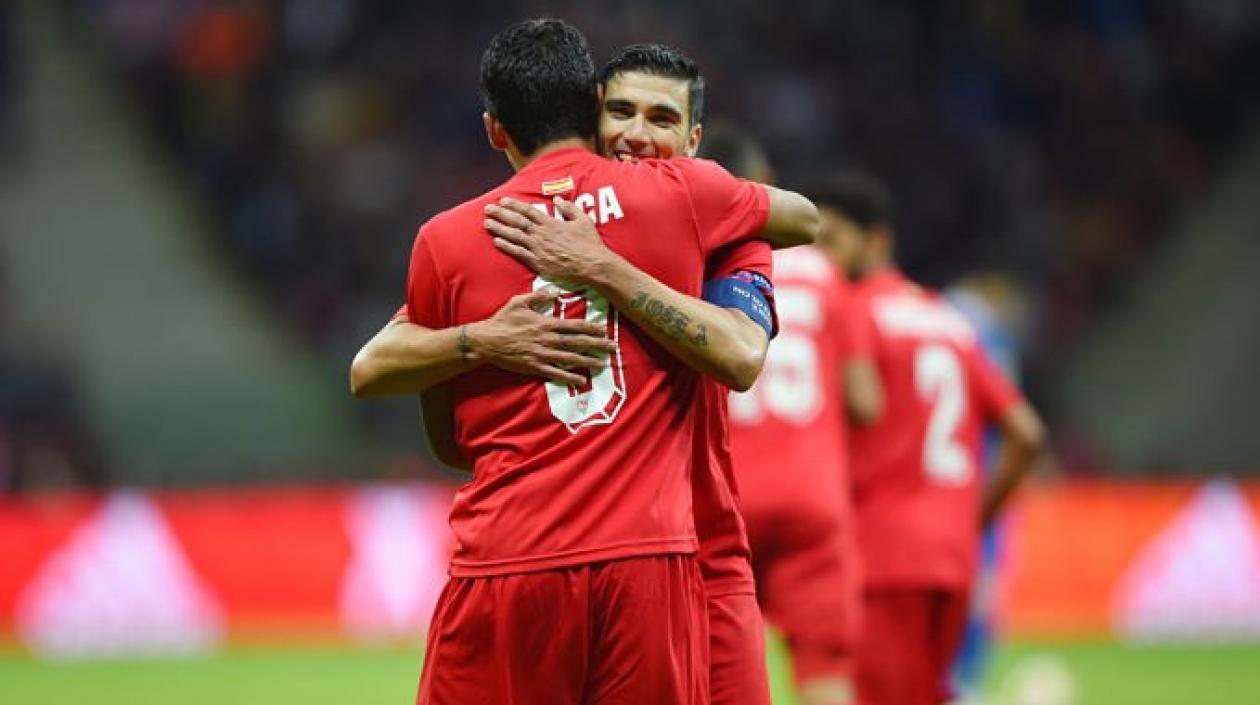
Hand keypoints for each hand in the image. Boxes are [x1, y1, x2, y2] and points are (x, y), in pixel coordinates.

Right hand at [468, 287, 615, 386]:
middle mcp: (547, 339)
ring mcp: (542, 354)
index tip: (604, 330)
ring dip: (587, 361)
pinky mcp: (535, 367)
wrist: (486, 341)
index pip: (573, 325)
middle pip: (577, 342)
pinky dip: (569, 377)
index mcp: (545, 323)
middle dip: (596, 345)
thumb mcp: (519, 302)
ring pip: (570, 358)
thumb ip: (538, 296)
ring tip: (602, 364)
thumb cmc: (502, 320)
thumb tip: (555, 292)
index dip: (590, 328)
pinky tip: (581, 380)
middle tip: (612, 348)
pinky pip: (555, 373)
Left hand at [484, 196, 611, 283]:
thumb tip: (557, 200)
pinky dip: (507, 247)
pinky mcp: (538, 263)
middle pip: (517, 222)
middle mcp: (541, 234)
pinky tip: (497, 242)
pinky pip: (518, 253)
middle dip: (501, 214)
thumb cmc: (589, 244)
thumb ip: (569, 209)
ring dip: (499, 229)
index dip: (514, 205)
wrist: (592, 265)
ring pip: (514, 236)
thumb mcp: (583, 220)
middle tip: (487, 209)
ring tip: (487, 223)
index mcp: (551, 223)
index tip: (503, 200)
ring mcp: (538, 249)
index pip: (528, 211)